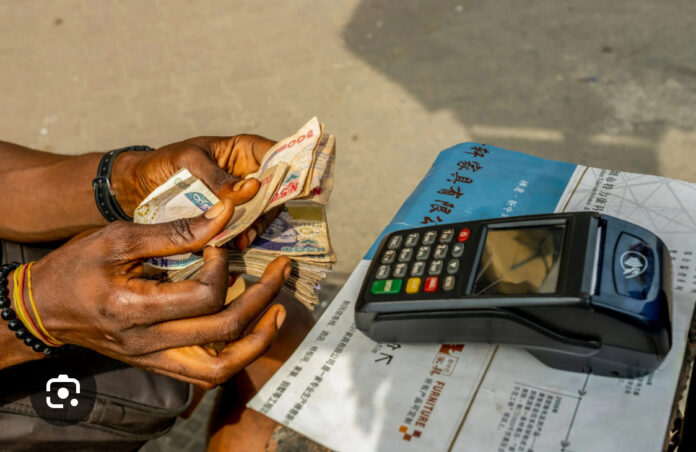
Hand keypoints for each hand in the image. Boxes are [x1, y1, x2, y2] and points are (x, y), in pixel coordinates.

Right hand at [27, 195, 290, 387]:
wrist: (43, 309)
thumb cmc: (76, 267)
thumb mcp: (117, 238)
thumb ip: (174, 231)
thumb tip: (224, 215)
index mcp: (134, 309)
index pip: (203, 297)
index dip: (222, 266)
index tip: (220, 243)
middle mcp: (148, 343)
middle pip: (223, 331)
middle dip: (262, 297)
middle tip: (281, 270)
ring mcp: (154, 359)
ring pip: (220, 366)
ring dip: (257, 339)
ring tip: (280, 310)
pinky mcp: (158, 364)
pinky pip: (207, 371)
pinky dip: (237, 353)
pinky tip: (254, 329)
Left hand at [111, 135, 278, 248]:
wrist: (138, 186)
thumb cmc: (164, 163)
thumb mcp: (190, 163)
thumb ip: (219, 178)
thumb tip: (252, 189)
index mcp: (244, 149)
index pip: (278, 153)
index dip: (290, 168)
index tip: (287, 188)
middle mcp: (249, 172)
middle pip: (276, 189)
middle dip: (268, 207)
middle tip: (254, 224)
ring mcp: (243, 197)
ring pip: (264, 211)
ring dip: (256, 226)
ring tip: (241, 240)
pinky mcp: (232, 216)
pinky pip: (247, 226)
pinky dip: (243, 236)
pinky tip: (234, 244)